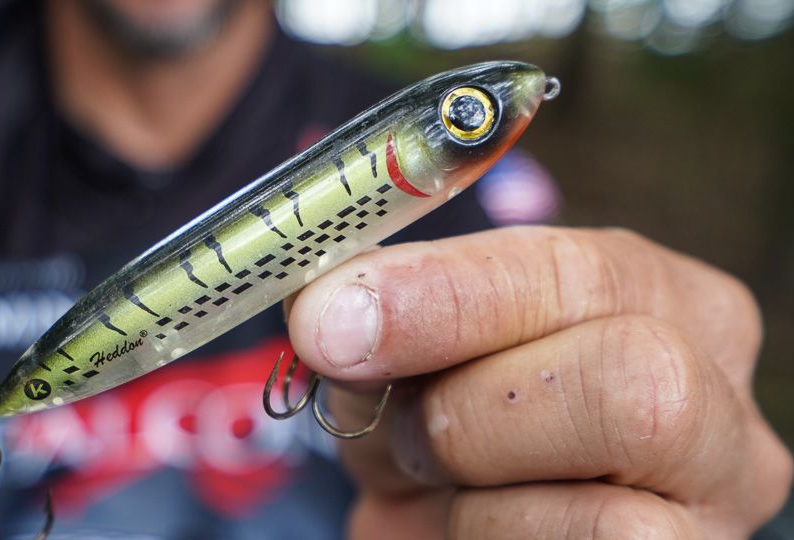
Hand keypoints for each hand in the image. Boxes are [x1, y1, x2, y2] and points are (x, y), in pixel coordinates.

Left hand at [286, 226, 791, 538]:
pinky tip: (479, 526)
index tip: (334, 320)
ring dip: (476, 494)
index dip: (448, 295)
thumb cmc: (455, 432)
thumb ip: (395, 332)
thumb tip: (336, 317)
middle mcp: (715, 395)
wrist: (478, 524)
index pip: (575, 272)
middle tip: (401, 432)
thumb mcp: (420, 366)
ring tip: (442, 486)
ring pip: (611, 505)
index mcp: (659, 299)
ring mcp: (715, 500)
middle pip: (633, 379)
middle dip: (473, 409)